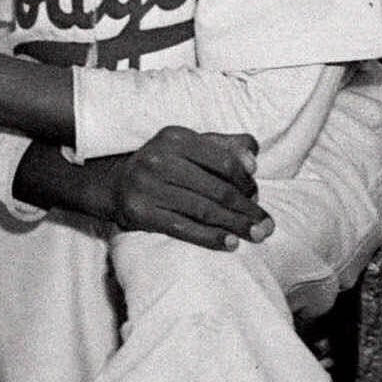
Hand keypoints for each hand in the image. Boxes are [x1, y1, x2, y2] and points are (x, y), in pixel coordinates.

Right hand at [93, 126, 271, 250]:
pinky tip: (230, 244)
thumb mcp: (189, 146)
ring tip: (256, 235)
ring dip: (235, 225)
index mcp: (175, 138)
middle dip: (247, 209)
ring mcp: (146, 187)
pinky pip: (183, 228)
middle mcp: (158, 160)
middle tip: (266, 225)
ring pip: (203, 210)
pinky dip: (209, 237)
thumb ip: (225, 146)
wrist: (114, 185)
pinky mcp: (139, 212)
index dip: (246, 182)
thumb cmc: (164, 165)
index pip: (224, 162)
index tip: (256, 195)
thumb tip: (252, 162)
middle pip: (217, 189)